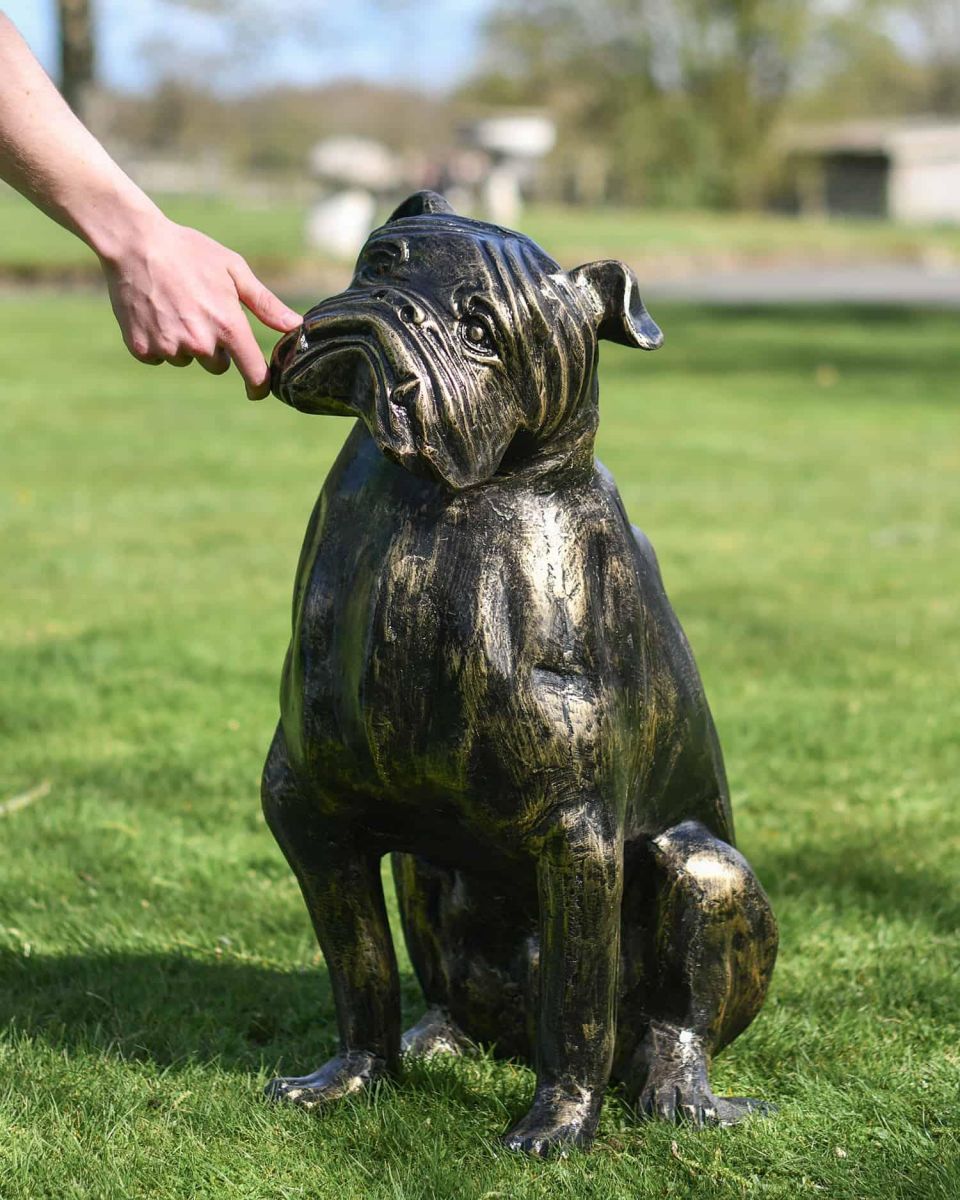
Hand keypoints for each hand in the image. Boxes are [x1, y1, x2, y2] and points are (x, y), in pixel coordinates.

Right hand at [99, 214, 300, 398]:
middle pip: (218, 364)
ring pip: (187, 359)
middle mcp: (200, 342)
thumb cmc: (190, 251)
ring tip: (172, 306)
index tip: (258, 390)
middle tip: (199, 311)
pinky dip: (157, 340)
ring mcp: (169, 347)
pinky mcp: (142, 349)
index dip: (259, 386)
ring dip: (184, 342)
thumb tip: (296, 326)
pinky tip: (152, 312)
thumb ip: (266, 304)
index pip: (253, 373)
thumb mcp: (233, 269)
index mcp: (228, 325)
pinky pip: (159, 357)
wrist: (134, 242)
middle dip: (214, 346)